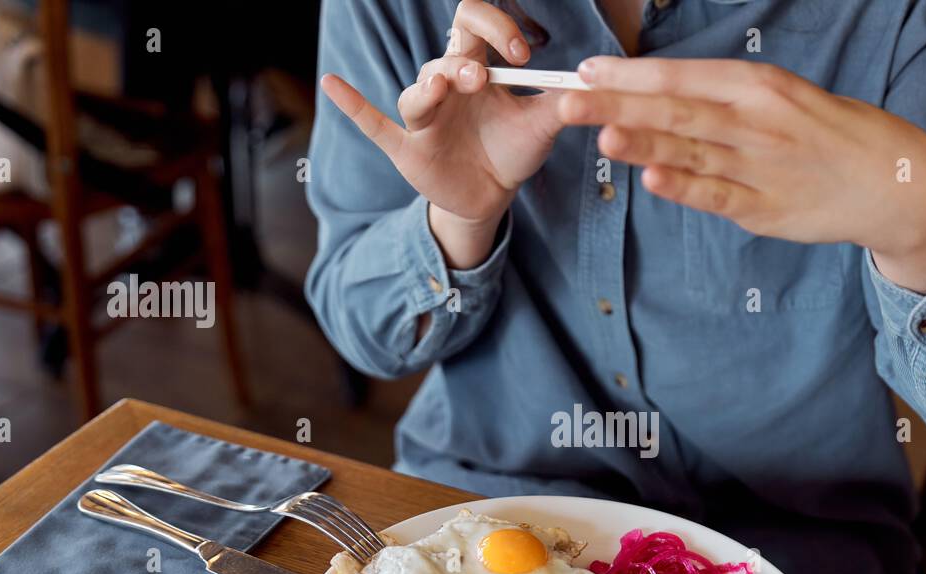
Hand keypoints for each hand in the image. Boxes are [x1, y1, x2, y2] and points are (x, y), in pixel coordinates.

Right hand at [321, 0, 564, 267]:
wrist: (490, 197)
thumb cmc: (511, 150)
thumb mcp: (542, 127)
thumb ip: (562, 102)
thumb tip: (593, 82)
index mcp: (477, 67)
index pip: (474, 24)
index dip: (495, 26)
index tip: (522, 53)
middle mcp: (446, 85)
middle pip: (445, 53)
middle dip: (465, 60)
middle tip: (486, 78)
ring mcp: (424, 116)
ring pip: (418, 89)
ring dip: (434, 85)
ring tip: (451, 87)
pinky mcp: (407, 148)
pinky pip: (374, 123)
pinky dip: (353, 106)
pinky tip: (332, 84)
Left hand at [560, 57, 925, 292]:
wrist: (893, 182)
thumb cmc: (831, 135)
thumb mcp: (784, 99)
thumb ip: (727, 100)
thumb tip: (664, 96)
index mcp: (759, 86)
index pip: (683, 77)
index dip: (631, 75)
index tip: (586, 70)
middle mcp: (756, 120)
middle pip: (676, 109)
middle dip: (618, 104)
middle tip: (567, 99)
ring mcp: (760, 166)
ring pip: (691, 150)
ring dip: (642, 142)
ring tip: (598, 134)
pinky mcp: (765, 208)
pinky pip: (717, 195)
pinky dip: (684, 187)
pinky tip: (651, 177)